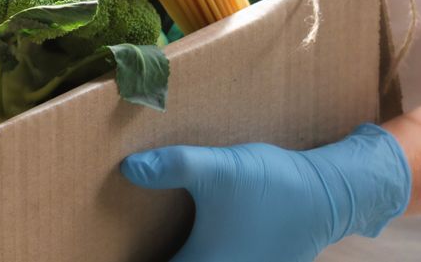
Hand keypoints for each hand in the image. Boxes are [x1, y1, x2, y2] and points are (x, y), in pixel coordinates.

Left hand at [120, 123, 410, 261]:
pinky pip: (203, 257)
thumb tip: (128, 169)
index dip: (119, 259)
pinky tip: (180, 232)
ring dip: (165, 248)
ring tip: (139, 236)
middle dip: (140, 250)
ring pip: (188, 260)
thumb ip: (173, 168)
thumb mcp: (217, 170)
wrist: (328, 194)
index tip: (92, 249)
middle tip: (107, 240)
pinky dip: (190, 250)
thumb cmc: (271, 187)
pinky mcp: (245, 261)